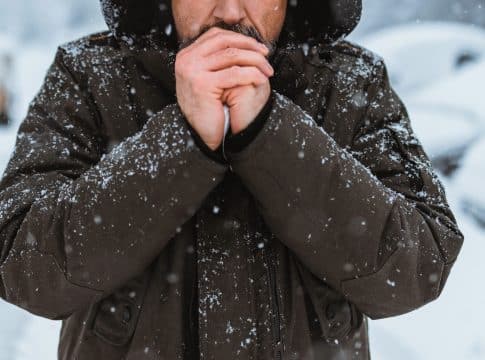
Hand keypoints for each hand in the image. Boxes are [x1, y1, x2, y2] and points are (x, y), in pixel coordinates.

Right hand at [175, 28, 272, 149]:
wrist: (203, 134)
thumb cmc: (209, 109)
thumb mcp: (209, 78)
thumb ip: (216, 60)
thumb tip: (241, 43)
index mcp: (187, 56)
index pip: (216, 36)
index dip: (240, 38)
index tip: (257, 47)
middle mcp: (186, 60)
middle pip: (224, 41)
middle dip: (249, 46)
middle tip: (266, 55)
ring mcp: (192, 71)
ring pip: (231, 55)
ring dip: (255, 60)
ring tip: (267, 70)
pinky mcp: (202, 84)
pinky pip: (234, 74)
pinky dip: (252, 74)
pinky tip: (261, 79)